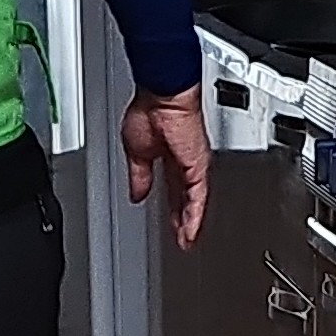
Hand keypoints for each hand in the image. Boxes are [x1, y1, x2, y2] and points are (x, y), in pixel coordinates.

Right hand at [120, 90, 210, 247]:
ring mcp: (194, 164)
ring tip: (187, 241)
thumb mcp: (137, 151)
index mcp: (168, 157)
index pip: (173, 190)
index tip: (170, 224)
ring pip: (195, 201)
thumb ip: (140, 176)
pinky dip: (194, 215)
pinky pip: (198, 196)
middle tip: (182, 239)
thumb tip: (137, 193)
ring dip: (190, 223)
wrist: (162, 94)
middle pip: (186, 198)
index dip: (172, 209)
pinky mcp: (198, 165)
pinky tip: (191, 230)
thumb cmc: (149, 108)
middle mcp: (184, 161)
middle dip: (182, 220)